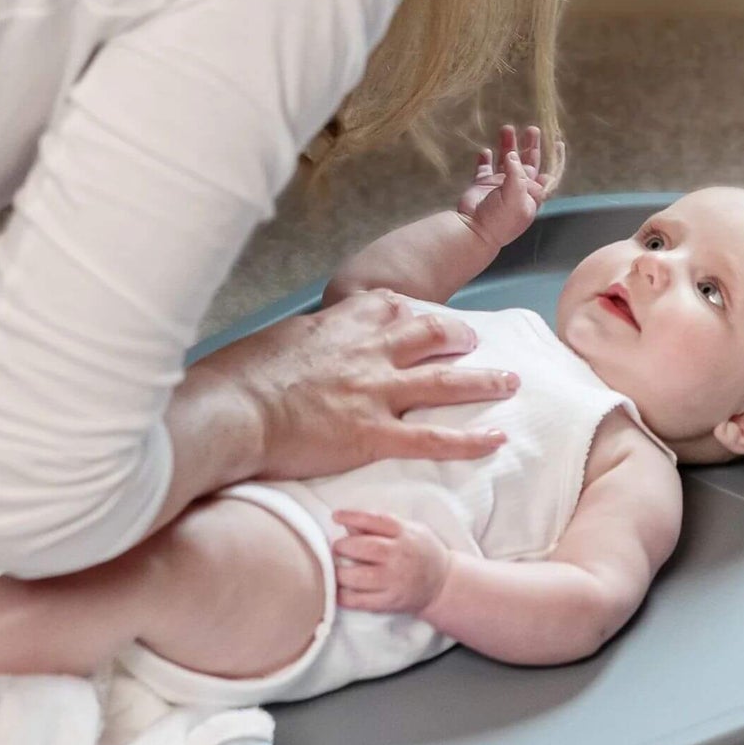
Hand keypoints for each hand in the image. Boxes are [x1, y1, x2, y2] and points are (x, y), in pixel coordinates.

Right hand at [183, 289, 517, 481]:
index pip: (390, 305)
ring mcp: (376, 392)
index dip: (411, 311)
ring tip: (510, 381)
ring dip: (484, 380)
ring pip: (446, 382)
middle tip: (474, 342)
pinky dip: (470, 440)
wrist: (233, 411)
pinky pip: (433, 438)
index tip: (418, 315)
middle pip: (430, 334)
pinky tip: (496, 440)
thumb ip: (307, 340)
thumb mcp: (278, 339)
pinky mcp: (374, 435)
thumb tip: (307, 345)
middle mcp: (369, 351)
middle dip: (459, 337)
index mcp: (342, 322)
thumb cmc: (241, 376)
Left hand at [332, 509, 450, 614]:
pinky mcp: (390, 601)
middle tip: (337, 547)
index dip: (352, 516)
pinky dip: (345, 597)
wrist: (443, 583)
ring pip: (361, 577)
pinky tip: (338, 591)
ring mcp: (395, 581)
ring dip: (342, 573)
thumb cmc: (422, 551)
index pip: (375, 521)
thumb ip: (380, 525)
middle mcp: (399, 556)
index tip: (336, 516)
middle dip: (344, 546)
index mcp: (404, 534)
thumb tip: (349, 525)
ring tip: (337, 570)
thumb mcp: (409, 529)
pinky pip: (362, 601)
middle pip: (367, 548)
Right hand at [456, 124, 564, 250]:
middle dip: (530, 146)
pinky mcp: (481, 185)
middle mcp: (517, 189)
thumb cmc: (500, 219)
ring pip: (505, 160)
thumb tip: (512, 155)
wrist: (473, 230)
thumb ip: (517, 174)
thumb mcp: (515, 197)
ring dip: (507, 145)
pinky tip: (486, 150)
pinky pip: (484, 168)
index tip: (558, 142)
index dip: (552, 160)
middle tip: (532, 128)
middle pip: (527, 163)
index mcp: (531, 195)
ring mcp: (498, 186)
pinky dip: (486, 158)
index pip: (545, 173)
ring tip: (507, 128)